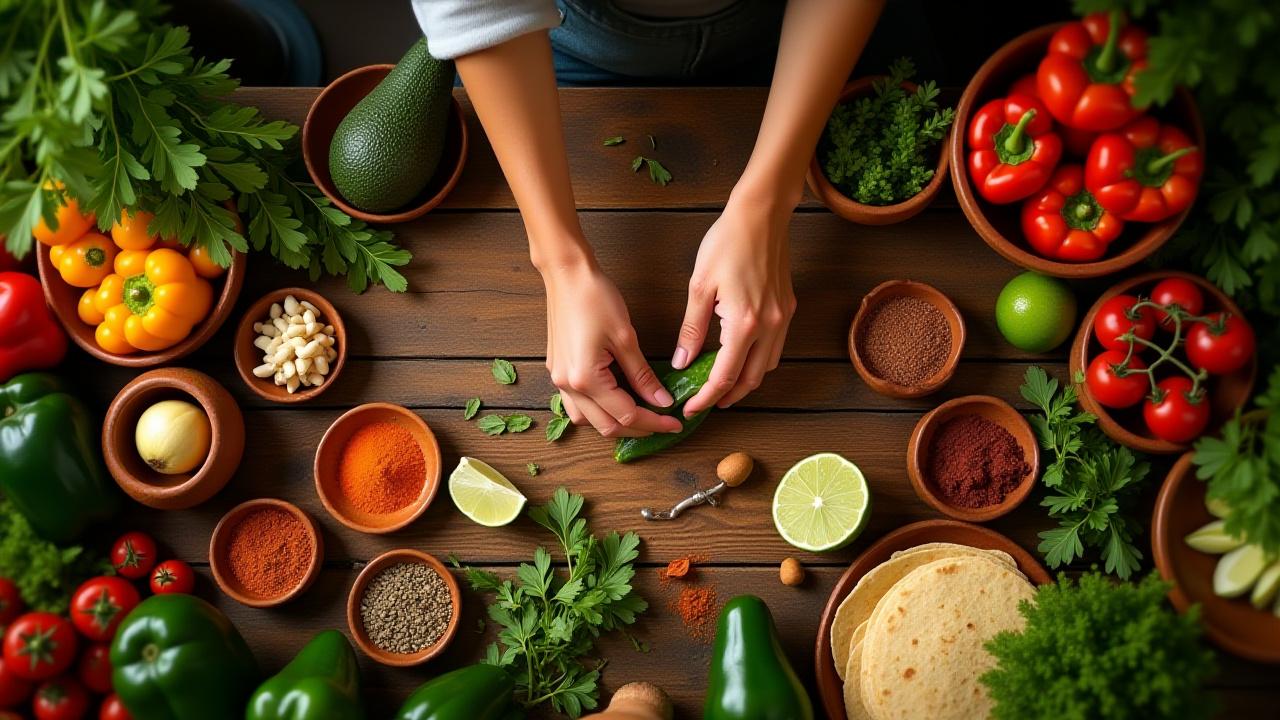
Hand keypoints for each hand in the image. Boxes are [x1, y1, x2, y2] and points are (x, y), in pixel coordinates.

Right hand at [543, 259, 682, 437]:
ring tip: (641, 415)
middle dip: (638, 429)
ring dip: (614, 423)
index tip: (674, 422)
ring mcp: (559, 379)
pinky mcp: (558, 370)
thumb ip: (643, 375)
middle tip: (663, 423)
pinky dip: (598, 410)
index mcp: (585, 378)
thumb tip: (661, 400)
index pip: (626, 415)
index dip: (654, 422)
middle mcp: (568, 385)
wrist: (566, 274)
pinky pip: (577, 404)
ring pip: (588, 420)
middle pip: (606, 426)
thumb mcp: (626, 338)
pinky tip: (615, 400)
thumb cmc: (594, 298)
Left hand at [676, 192, 796, 415]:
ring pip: (767, 367)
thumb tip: (682, 361)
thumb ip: (691, 329)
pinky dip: (758, 362)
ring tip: (721, 386)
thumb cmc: (728, 242)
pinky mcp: (788, 309)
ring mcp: (783, 319)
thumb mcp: (700, 286)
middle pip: (751, 379)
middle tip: (704, 404)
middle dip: (728, 397)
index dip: (707, 398)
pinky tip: (740, 358)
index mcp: (745, 323)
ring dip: (745, 382)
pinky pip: (775, 349)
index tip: (691, 408)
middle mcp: (770, 326)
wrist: (761, 215)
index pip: (725, 376)